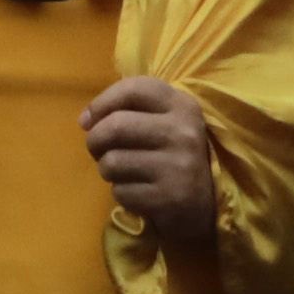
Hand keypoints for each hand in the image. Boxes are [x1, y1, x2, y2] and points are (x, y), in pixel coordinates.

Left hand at [82, 72, 219, 252]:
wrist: (207, 204)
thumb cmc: (175, 155)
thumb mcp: (166, 122)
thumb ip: (130, 111)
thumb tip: (85, 120)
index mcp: (182, 105)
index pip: (133, 89)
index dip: (101, 102)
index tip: (88, 120)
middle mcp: (183, 132)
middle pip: (115, 126)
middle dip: (95, 141)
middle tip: (97, 151)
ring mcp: (178, 166)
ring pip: (113, 162)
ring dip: (107, 170)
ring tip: (122, 173)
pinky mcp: (169, 197)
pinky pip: (121, 192)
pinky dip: (121, 194)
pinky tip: (138, 192)